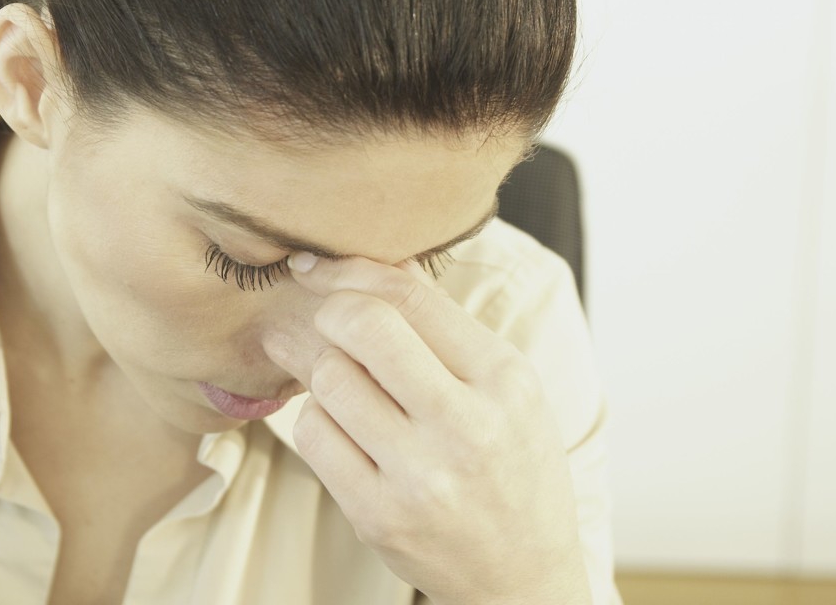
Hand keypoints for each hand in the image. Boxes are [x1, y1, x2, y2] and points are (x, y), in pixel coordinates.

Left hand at [260, 251, 590, 604]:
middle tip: (323, 318)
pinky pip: (314, 435)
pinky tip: (342, 426)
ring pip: (329, 380)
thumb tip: (380, 263)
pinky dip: (318, 418)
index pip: (411, 297)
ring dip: (324, 370)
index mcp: (505, 380)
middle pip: (362, 327)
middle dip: (330, 312)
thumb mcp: (509, 392)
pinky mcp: (377, 515)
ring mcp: (419, 475)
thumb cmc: (513, 469)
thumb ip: (448, 331)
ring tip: (343, 382)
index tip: (319, 264)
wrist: (521, 577)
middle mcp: (466, 425)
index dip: (351, 269)